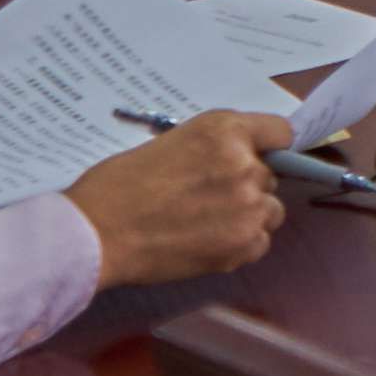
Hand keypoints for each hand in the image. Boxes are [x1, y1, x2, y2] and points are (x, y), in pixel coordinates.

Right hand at [65, 114, 288, 285]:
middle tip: (207, 196)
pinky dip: (240, 244)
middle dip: (245, 184)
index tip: (258, 155)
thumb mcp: (169, 144)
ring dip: (248, 215)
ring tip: (207, 223)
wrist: (97, 233)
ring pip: (270, 210)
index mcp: (224, 131)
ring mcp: (249, 207)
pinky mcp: (243, 244)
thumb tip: (229, 162)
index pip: (279, 132)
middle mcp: (246, 165)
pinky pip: (260, 242)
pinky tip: (207, 243)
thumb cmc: (118, 185)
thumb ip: (210, 149)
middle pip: (269, 175)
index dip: (268, 145)